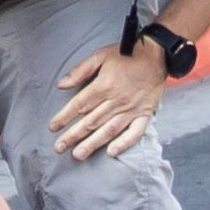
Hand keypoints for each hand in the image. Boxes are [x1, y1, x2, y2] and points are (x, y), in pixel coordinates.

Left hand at [49, 40, 166, 159]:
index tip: (52, 127)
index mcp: (104, 85)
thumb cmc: (126, 56)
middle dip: (73, 135)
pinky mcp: (144, 115)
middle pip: (91, 121)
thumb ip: (80, 71)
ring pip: (109, 130)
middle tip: (59, 147)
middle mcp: (116, 100)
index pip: (79, 105)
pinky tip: (111, 152)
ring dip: (92, 143)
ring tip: (78, 154)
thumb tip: (61, 85)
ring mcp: (131, 109)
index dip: (64, 117)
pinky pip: (135, 133)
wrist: (156, 56)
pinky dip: (124, 143)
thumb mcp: (99, 56)